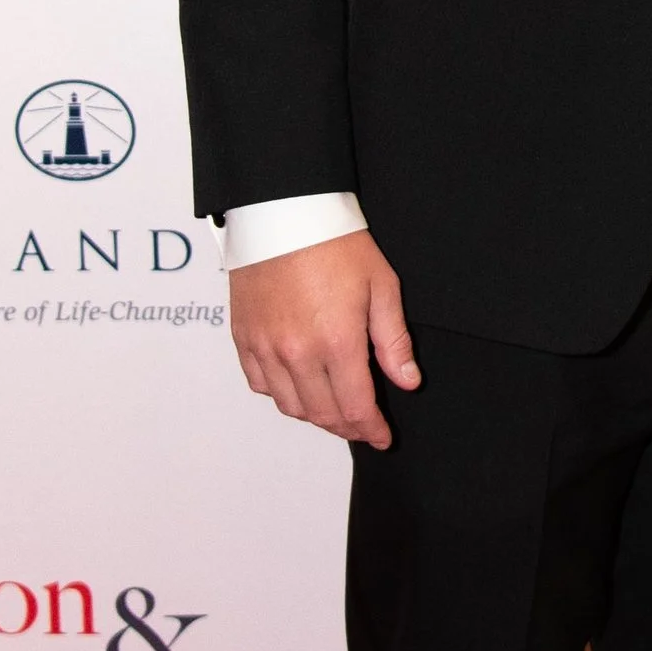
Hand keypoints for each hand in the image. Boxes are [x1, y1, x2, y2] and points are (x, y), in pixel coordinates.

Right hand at [229, 231, 418, 448]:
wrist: (284, 213)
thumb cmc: (337, 243)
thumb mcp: (381, 287)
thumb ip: (393, 341)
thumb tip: (407, 382)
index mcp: (336, 342)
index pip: (356, 407)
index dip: (372, 430)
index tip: (382, 437)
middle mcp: (297, 353)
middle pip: (323, 414)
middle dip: (347, 427)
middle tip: (362, 426)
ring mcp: (265, 347)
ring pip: (290, 406)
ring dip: (315, 416)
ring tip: (333, 410)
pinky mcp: (243, 337)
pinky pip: (259, 384)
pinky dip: (280, 395)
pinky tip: (298, 387)